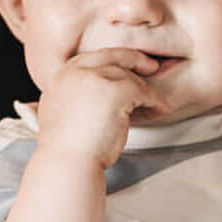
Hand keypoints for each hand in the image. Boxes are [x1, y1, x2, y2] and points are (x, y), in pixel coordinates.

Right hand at [35, 48, 173, 165]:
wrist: (67, 164)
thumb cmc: (66, 151)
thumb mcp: (62, 113)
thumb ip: (76, 98)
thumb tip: (95, 98)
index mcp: (62, 76)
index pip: (92, 58)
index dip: (113, 59)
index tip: (126, 64)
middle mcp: (76, 72)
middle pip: (113, 57)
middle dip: (135, 60)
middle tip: (151, 67)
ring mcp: (95, 79)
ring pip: (129, 78)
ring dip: (146, 91)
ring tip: (156, 105)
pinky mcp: (116, 92)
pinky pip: (142, 92)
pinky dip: (155, 101)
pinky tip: (160, 110)